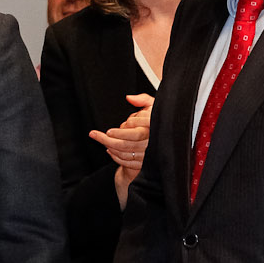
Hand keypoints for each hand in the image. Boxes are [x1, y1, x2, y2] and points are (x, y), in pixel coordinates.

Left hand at [90, 94, 152, 209]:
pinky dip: (117, 158)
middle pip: (128, 145)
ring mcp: (151, 156)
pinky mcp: (146, 165)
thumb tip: (128, 98)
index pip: (137, 133)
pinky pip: (129, 163)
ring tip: (101, 141)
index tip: (109, 131)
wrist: (169, 141)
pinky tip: (109, 150)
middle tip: (94, 134)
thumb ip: (143, 99)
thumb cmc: (156, 120)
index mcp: (155, 130)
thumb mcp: (153, 106)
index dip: (121, 133)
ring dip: (111, 148)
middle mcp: (154, 144)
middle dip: (108, 140)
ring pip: (127, 154)